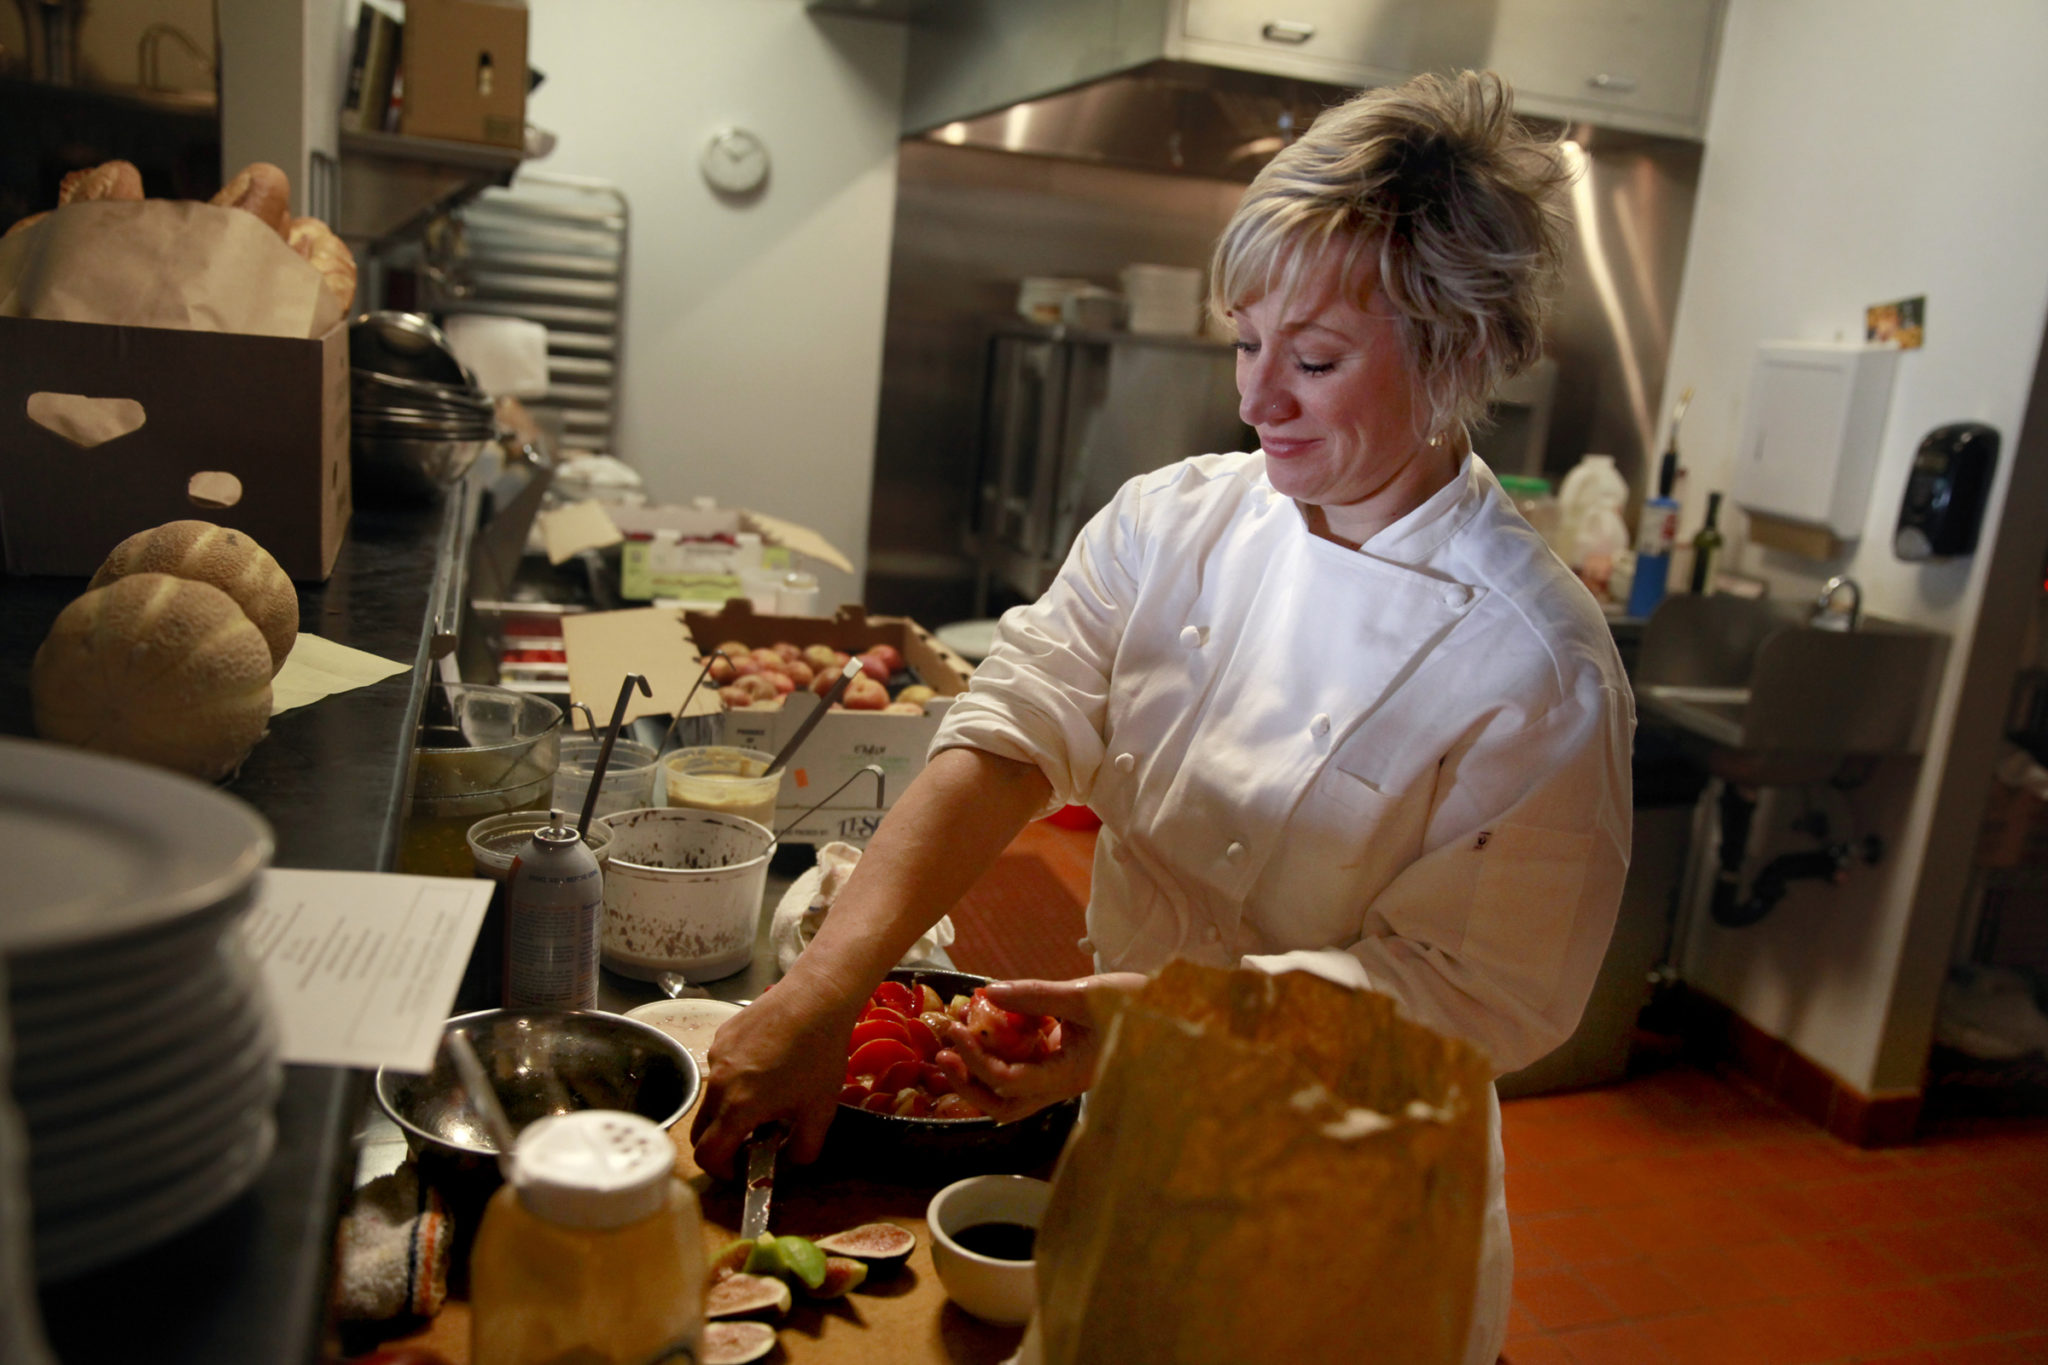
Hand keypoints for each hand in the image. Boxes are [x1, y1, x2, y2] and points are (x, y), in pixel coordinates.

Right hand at [689, 977, 861, 1180]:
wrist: (815, 998)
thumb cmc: (819, 1055)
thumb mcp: (820, 1111)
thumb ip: (804, 1149)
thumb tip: (790, 1162)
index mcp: (738, 1107)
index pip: (707, 1155)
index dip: (721, 1172)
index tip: (742, 1169)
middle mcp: (718, 1083)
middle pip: (701, 1130)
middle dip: (722, 1144)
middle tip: (753, 1140)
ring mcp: (716, 1056)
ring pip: (712, 1097)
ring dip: (730, 1110)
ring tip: (768, 1096)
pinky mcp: (721, 1036)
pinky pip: (720, 1069)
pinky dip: (735, 1080)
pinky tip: (768, 1065)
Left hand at [934, 973, 1145, 1123]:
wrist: (1175, 1011)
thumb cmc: (1138, 1003)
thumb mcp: (1085, 994)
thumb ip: (1036, 994)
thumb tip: (986, 992)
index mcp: (1070, 1075)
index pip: (1010, 1081)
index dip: (978, 1060)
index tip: (958, 1029)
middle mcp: (1064, 1086)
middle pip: (1005, 1105)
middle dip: (969, 1083)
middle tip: (943, 1054)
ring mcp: (1063, 1079)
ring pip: (1012, 1095)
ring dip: (979, 1075)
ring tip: (954, 1047)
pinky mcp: (1063, 1065)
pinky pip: (1024, 1071)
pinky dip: (999, 1056)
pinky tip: (986, 1030)